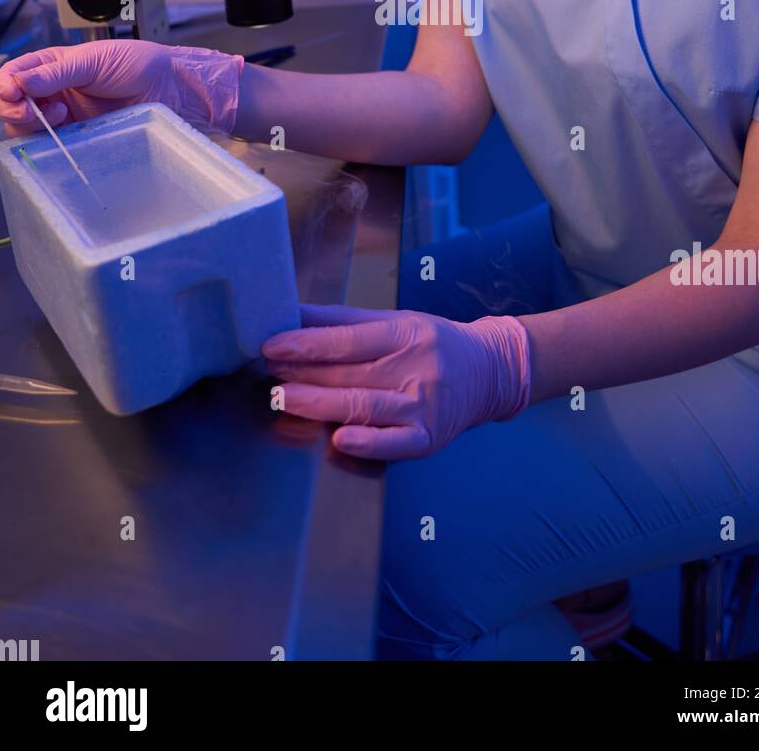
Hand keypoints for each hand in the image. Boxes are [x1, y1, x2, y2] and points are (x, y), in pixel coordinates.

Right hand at [0, 40, 243, 136]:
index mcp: (52, 64)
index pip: (12, 74)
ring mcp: (64, 116)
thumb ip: (55, 72)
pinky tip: (63, 132)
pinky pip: (51, 145)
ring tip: (59, 116)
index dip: (5, 84)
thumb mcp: (93, 59)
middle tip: (32, 108)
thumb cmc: (138, 64)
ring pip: (26, 127)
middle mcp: (53, 91)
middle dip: (13, 106)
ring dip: (32, 123)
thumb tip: (19, 82)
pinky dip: (48, 142)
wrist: (170, 88)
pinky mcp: (79, 138)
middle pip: (11, 104)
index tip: (12, 92)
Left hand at [263, 303, 531, 459]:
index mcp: (405, 334)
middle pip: (352, 373)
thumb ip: (342, 321)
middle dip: (305, 372)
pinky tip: (341, 440)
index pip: (349, 339)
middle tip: (269, 370)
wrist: (488, 373)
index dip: (308, 343)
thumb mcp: (394, 321)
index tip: (272, 344)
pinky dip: (369, 443)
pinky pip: (396, 443)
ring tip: (284, 398)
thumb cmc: (431, 344)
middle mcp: (415, 369)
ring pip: (365, 406)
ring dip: (320, 404)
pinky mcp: (429, 438)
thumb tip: (292, 314)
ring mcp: (423, 406)